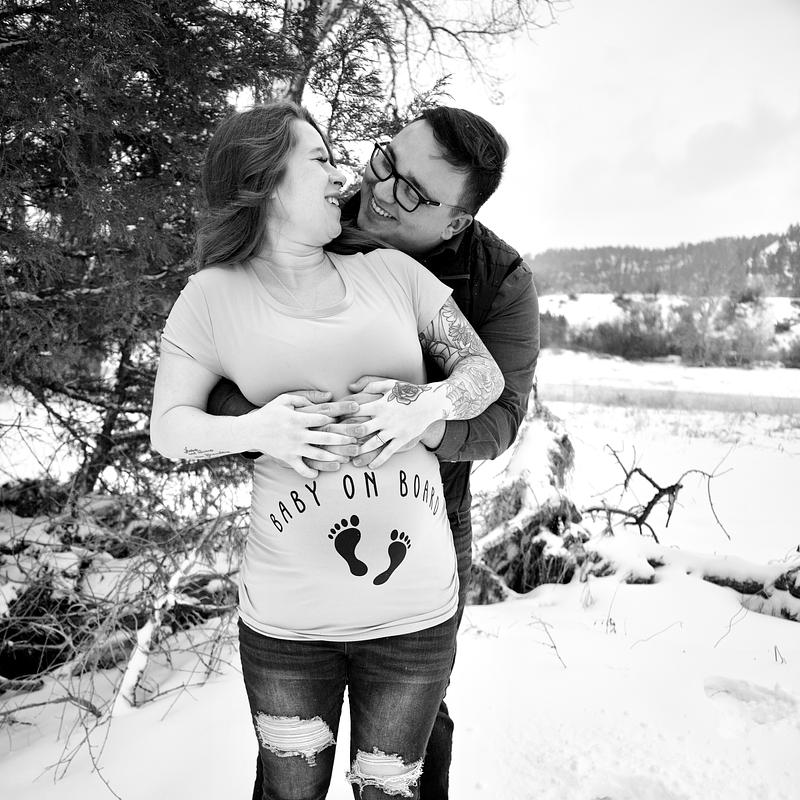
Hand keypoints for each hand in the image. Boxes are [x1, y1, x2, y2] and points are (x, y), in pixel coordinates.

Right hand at [243, 391, 359, 478]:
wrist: (250, 431)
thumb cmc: (269, 413)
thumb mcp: (284, 400)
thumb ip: (305, 397)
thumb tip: (327, 397)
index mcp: (297, 418)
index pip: (322, 418)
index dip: (338, 417)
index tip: (352, 417)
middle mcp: (297, 434)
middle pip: (325, 438)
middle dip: (343, 439)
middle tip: (357, 441)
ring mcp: (293, 448)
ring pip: (317, 455)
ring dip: (334, 457)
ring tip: (346, 459)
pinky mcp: (288, 458)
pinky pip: (302, 469)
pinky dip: (311, 472)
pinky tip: (319, 473)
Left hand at [340, 377, 445, 469]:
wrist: (430, 403)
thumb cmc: (408, 392)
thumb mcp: (389, 383)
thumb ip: (369, 384)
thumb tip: (350, 388)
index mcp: (379, 404)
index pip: (355, 411)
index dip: (343, 416)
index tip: (334, 422)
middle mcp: (384, 418)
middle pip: (360, 429)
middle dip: (347, 436)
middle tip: (336, 443)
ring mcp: (394, 430)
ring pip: (373, 443)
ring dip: (360, 451)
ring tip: (350, 458)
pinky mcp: (402, 439)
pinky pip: (389, 452)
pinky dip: (379, 460)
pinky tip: (371, 466)